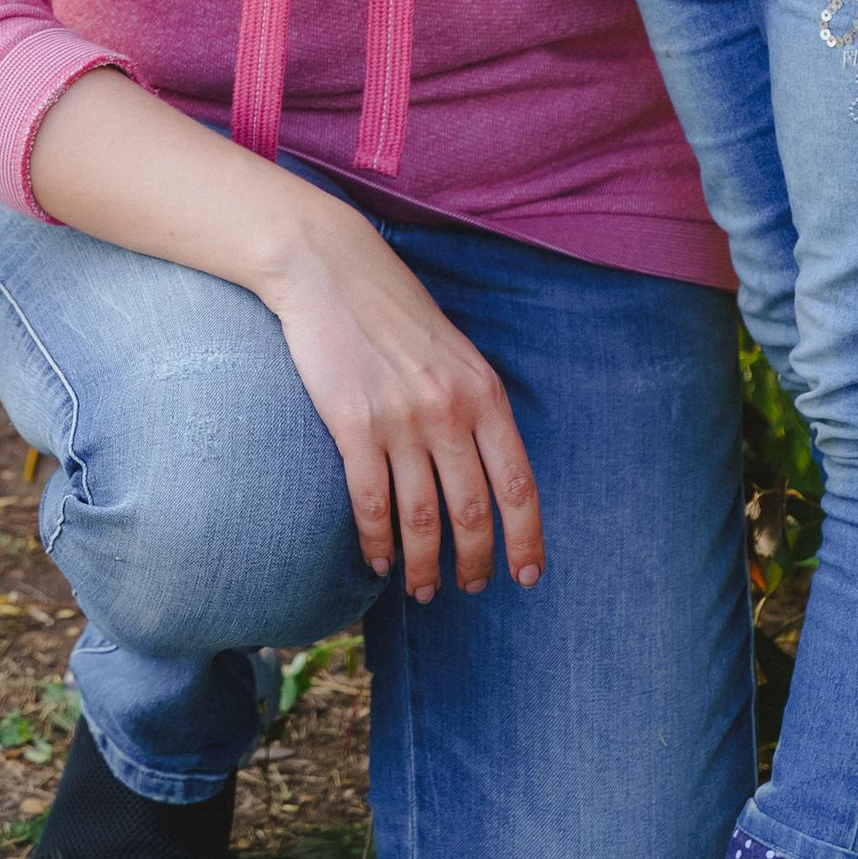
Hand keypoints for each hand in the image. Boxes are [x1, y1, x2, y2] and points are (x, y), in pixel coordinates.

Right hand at [27, 69, 545, 604]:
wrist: (329, 269)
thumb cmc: (393, 310)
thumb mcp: (453, 352)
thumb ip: (474, 405)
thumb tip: (487, 469)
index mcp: (484, 392)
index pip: (519, 483)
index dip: (527, 538)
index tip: (527, 576)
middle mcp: (451, 410)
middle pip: (473, 510)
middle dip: (474, 561)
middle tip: (467, 588)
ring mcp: (402, 418)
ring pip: (422, 517)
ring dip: (425, 565)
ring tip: (424, 590)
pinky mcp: (352, 422)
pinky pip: (371, 502)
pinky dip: (377, 541)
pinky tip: (378, 561)